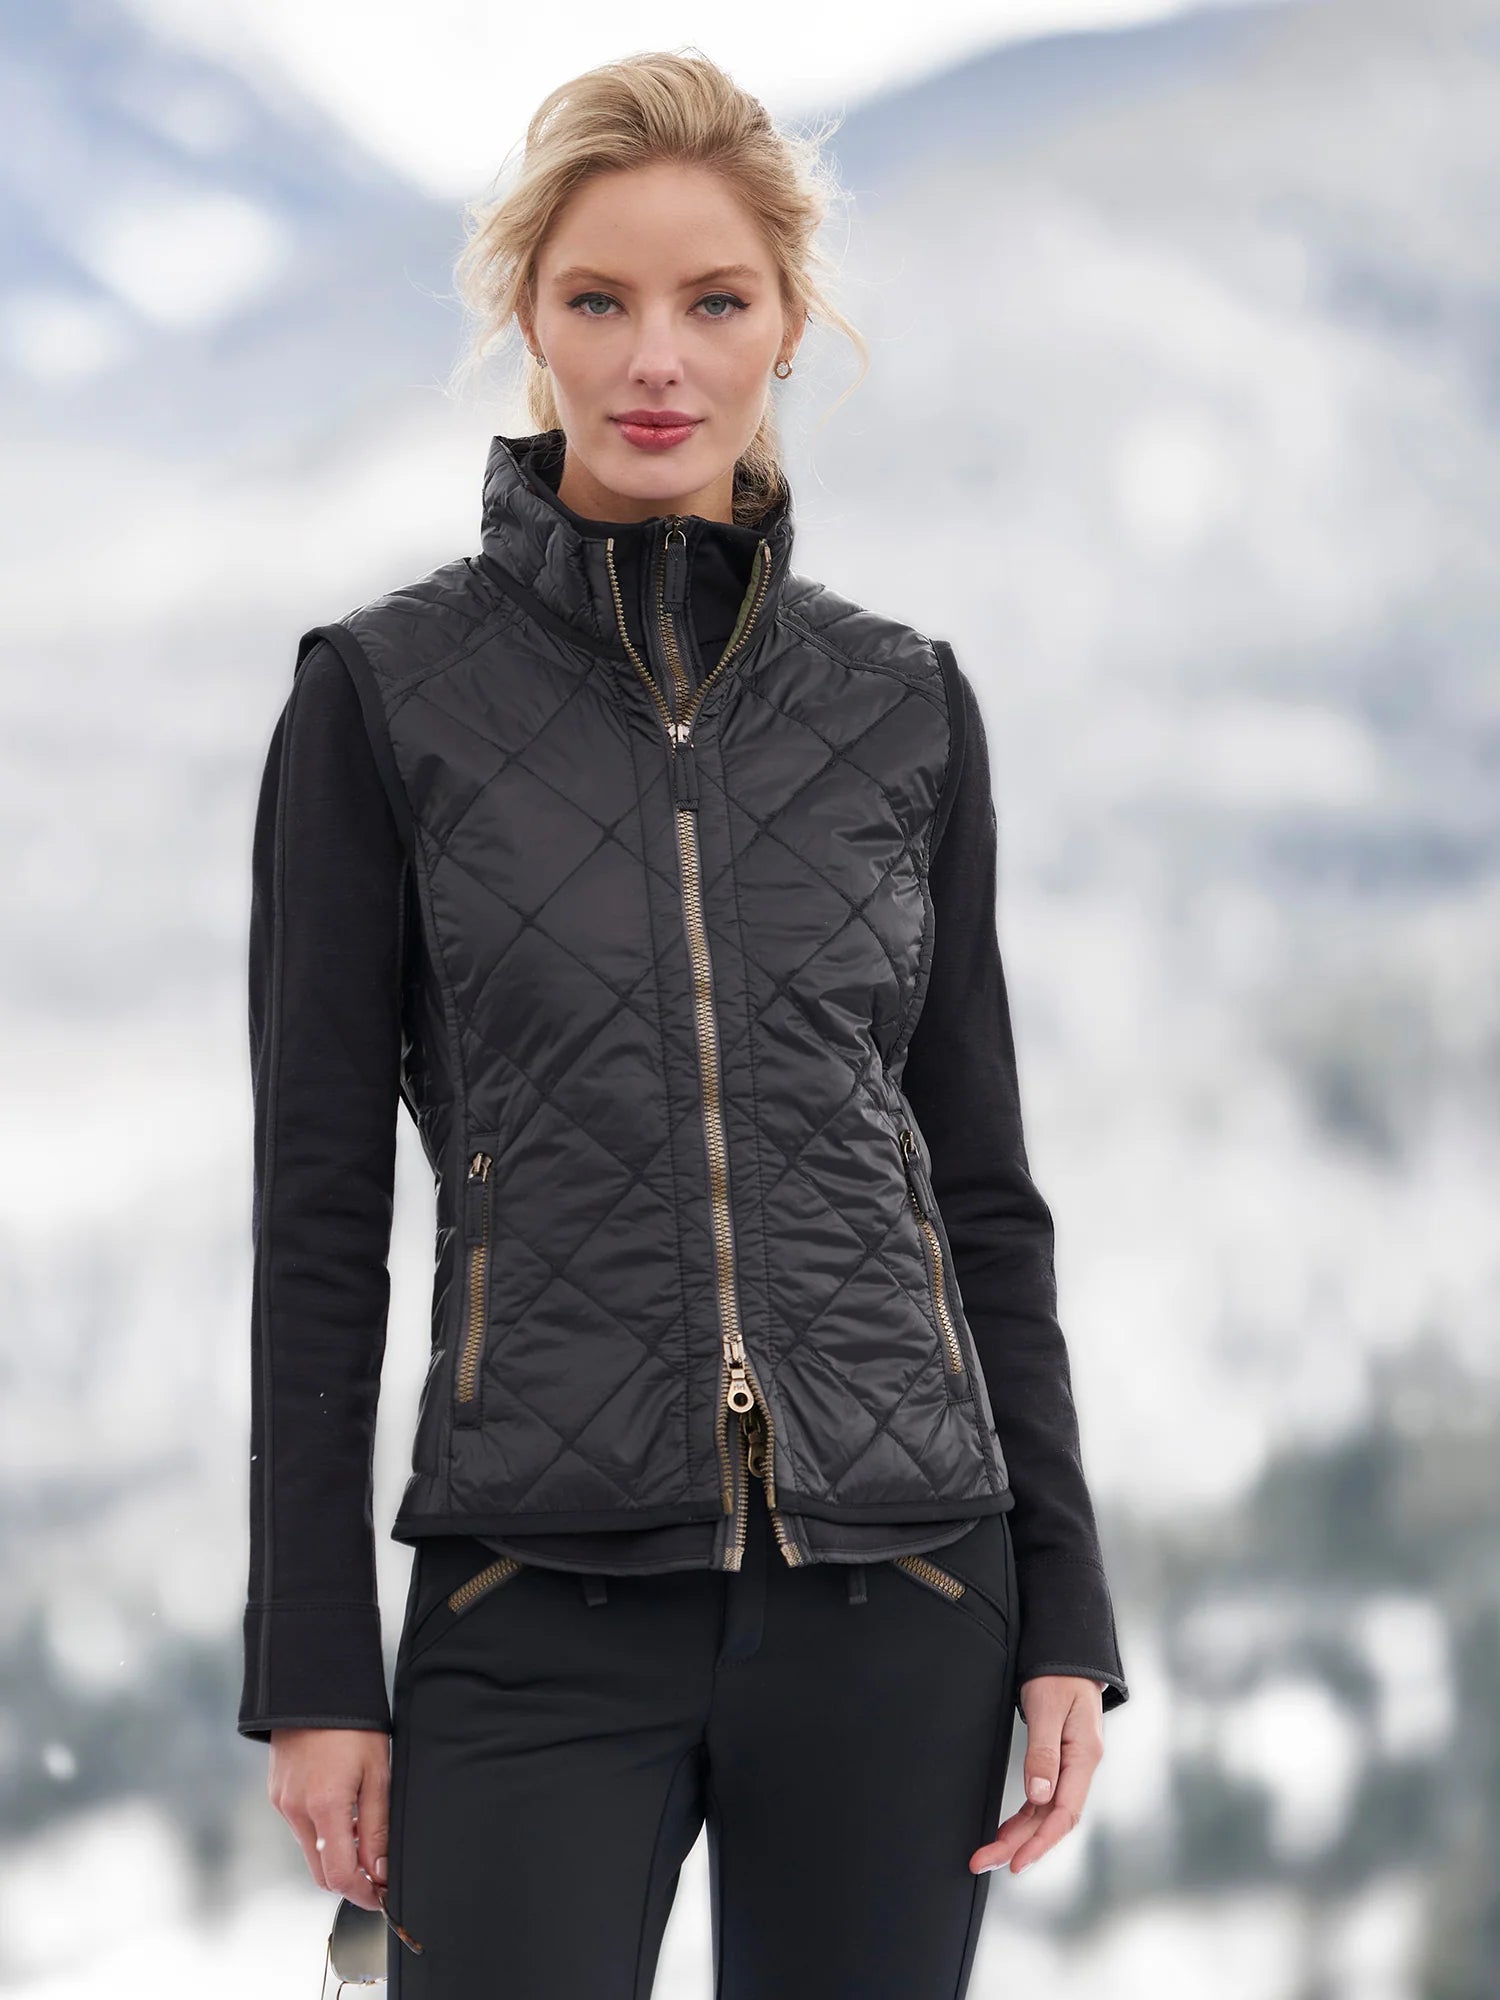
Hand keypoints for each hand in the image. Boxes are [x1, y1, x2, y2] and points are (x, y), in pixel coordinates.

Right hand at [268, 1727, 391, 1911]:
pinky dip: (322, 1832)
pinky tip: (343, 1811)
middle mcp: (296, 1810)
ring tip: (365, 1831)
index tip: (381, 1896)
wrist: (313, 1686)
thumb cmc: (353, 1724)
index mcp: (324, 1806)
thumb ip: (377, 1826)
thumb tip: (379, 1870)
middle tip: (378, 1872)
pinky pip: (300, 1828)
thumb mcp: (377, 1772)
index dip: (362, 1894)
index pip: (339, 1876)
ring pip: (311, 1850)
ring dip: (336, 1853)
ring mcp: (282, 1802)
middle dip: (350, 1879)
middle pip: (321, 1872)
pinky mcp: (277, 1794)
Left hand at [968, 1674, 1103, 1874]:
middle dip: (1020, 1845)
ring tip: (988, 1854)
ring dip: (1019, 1836)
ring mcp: (1069, 1767)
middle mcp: (1079, 1768)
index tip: (1017, 1860)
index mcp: (1084, 1757)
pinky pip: (1042, 1800)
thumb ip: (1043, 1752)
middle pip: (1051, 1819)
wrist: (1067, 1654)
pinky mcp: (1057, 1763)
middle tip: (984, 1861)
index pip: (1065, 1813)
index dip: (1041, 1841)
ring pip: (1045, 1813)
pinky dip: (1024, 1818)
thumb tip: (1039, 1796)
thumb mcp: (1049, 1708)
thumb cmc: (1059, 1676)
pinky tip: (1007, 1831)